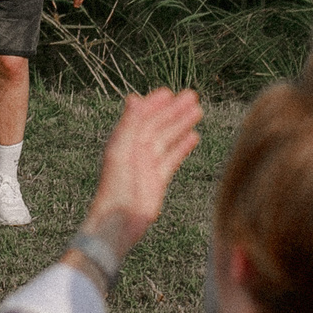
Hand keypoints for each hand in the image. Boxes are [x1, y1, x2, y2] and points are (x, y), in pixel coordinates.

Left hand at [82, 88, 204, 256]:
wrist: (119, 221)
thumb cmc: (114, 187)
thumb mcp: (120, 151)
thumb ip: (129, 125)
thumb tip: (134, 98)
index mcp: (123, 141)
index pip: (141, 117)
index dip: (155, 104)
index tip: (170, 92)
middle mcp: (135, 150)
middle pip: (158, 125)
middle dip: (174, 110)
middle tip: (192, 96)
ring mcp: (147, 164)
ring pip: (167, 139)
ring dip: (181, 124)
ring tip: (198, 110)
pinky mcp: (158, 180)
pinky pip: (172, 158)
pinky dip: (183, 146)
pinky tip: (194, 136)